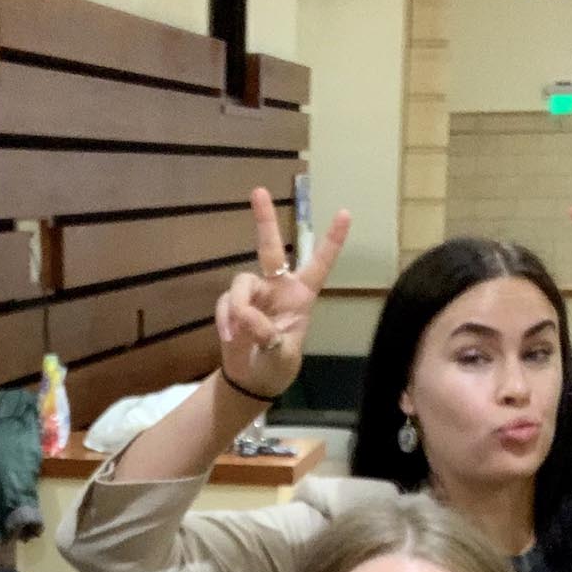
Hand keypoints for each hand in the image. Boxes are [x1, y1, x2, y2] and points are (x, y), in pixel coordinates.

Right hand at [215, 187, 350, 399]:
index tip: (345, 212)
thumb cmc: (278, 367)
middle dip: (264, 220)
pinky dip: (226, 321)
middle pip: (271, 249)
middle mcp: (277, 288)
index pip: (320, 264)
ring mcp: (253, 295)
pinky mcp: (232, 305)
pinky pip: (226, 304)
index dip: (333, 241)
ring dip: (241, 309)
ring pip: (242, 283)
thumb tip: (247, 319)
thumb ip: (269, 339)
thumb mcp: (283, 357)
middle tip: (258, 190)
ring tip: (241, 335)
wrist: (251, 381)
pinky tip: (230, 338)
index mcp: (302, 296)